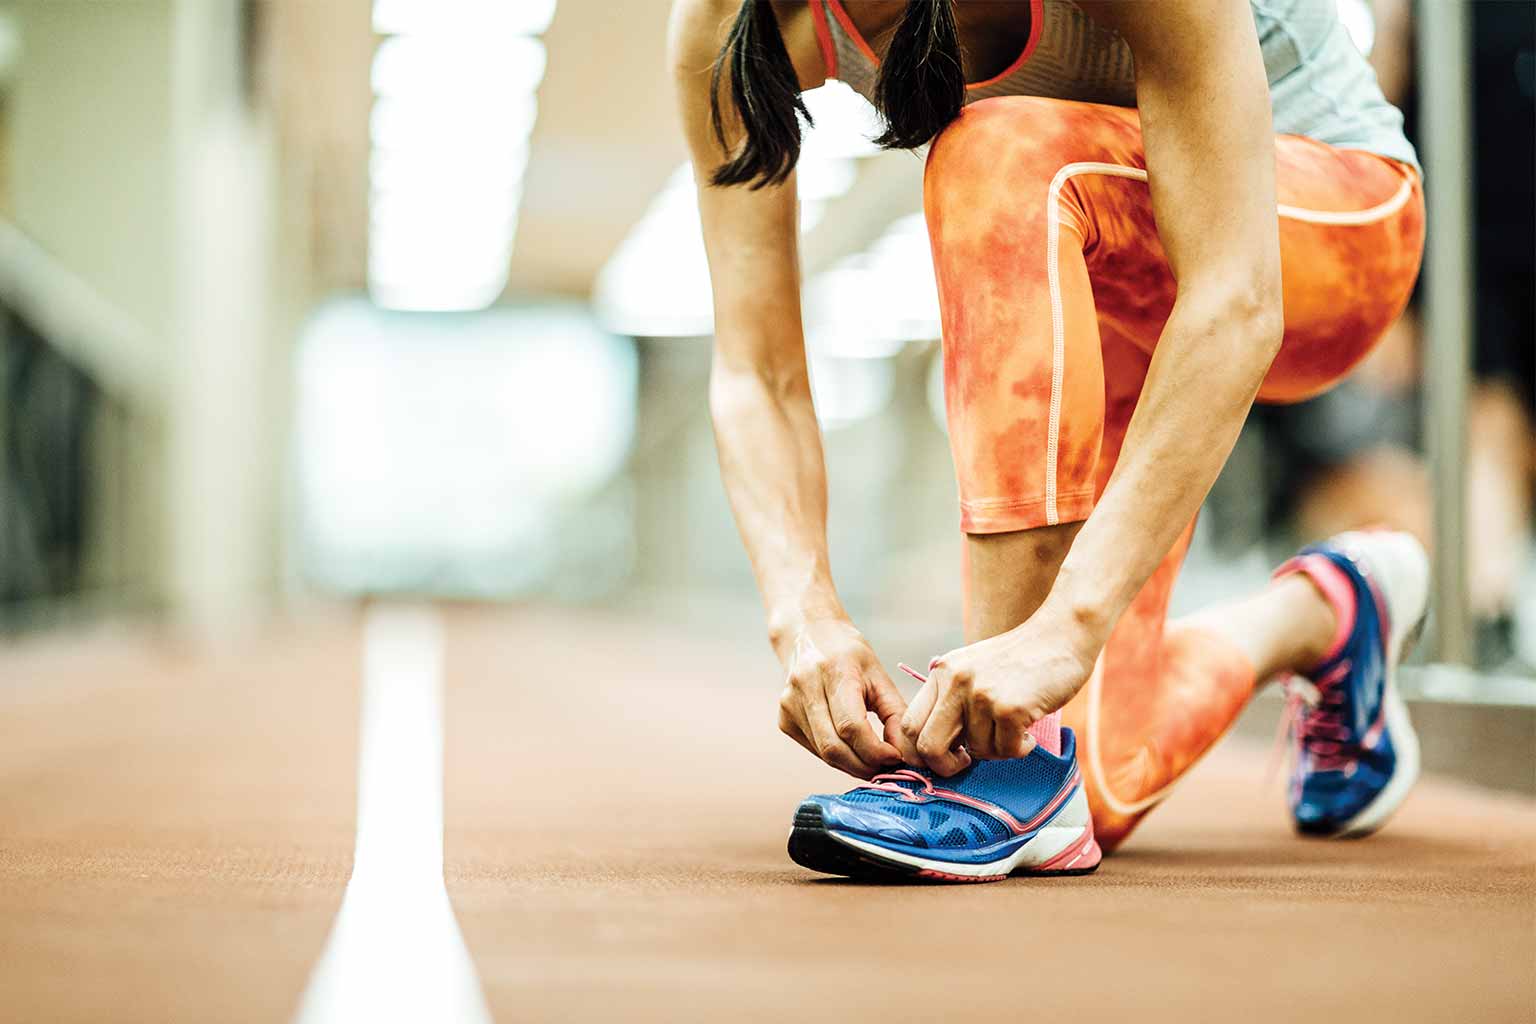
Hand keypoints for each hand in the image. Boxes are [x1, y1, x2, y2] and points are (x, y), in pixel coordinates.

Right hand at [778, 619, 920, 778]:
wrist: (810, 636)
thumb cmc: (850, 656)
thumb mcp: (879, 677)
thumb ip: (896, 716)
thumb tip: (906, 756)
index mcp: (834, 670)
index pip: (851, 726)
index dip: (875, 750)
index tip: (896, 758)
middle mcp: (805, 686)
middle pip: (834, 746)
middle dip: (865, 765)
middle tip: (887, 768)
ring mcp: (789, 705)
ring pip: (824, 754)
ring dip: (852, 766)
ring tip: (874, 762)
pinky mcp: (784, 720)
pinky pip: (815, 750)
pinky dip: (838, 758)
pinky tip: (851, 750)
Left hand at [901, 610, 1101, 774]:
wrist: (1062, 634)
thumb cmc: (1021, 659)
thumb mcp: (972, 667)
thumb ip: (952, 697)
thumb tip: (935, 748)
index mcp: (941, 673)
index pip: (909, 724)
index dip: (919, 752)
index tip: (943, 757)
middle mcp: (954, 683)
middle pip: (927, 747)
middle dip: (945, 766)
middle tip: (966, 762)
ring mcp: (981, 695)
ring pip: (977, 751)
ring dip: (998, 750)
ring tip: (1014, 729)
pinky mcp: (1010, 708)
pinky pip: (1006, 751)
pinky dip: (1020, 749)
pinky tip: (1029, 732)